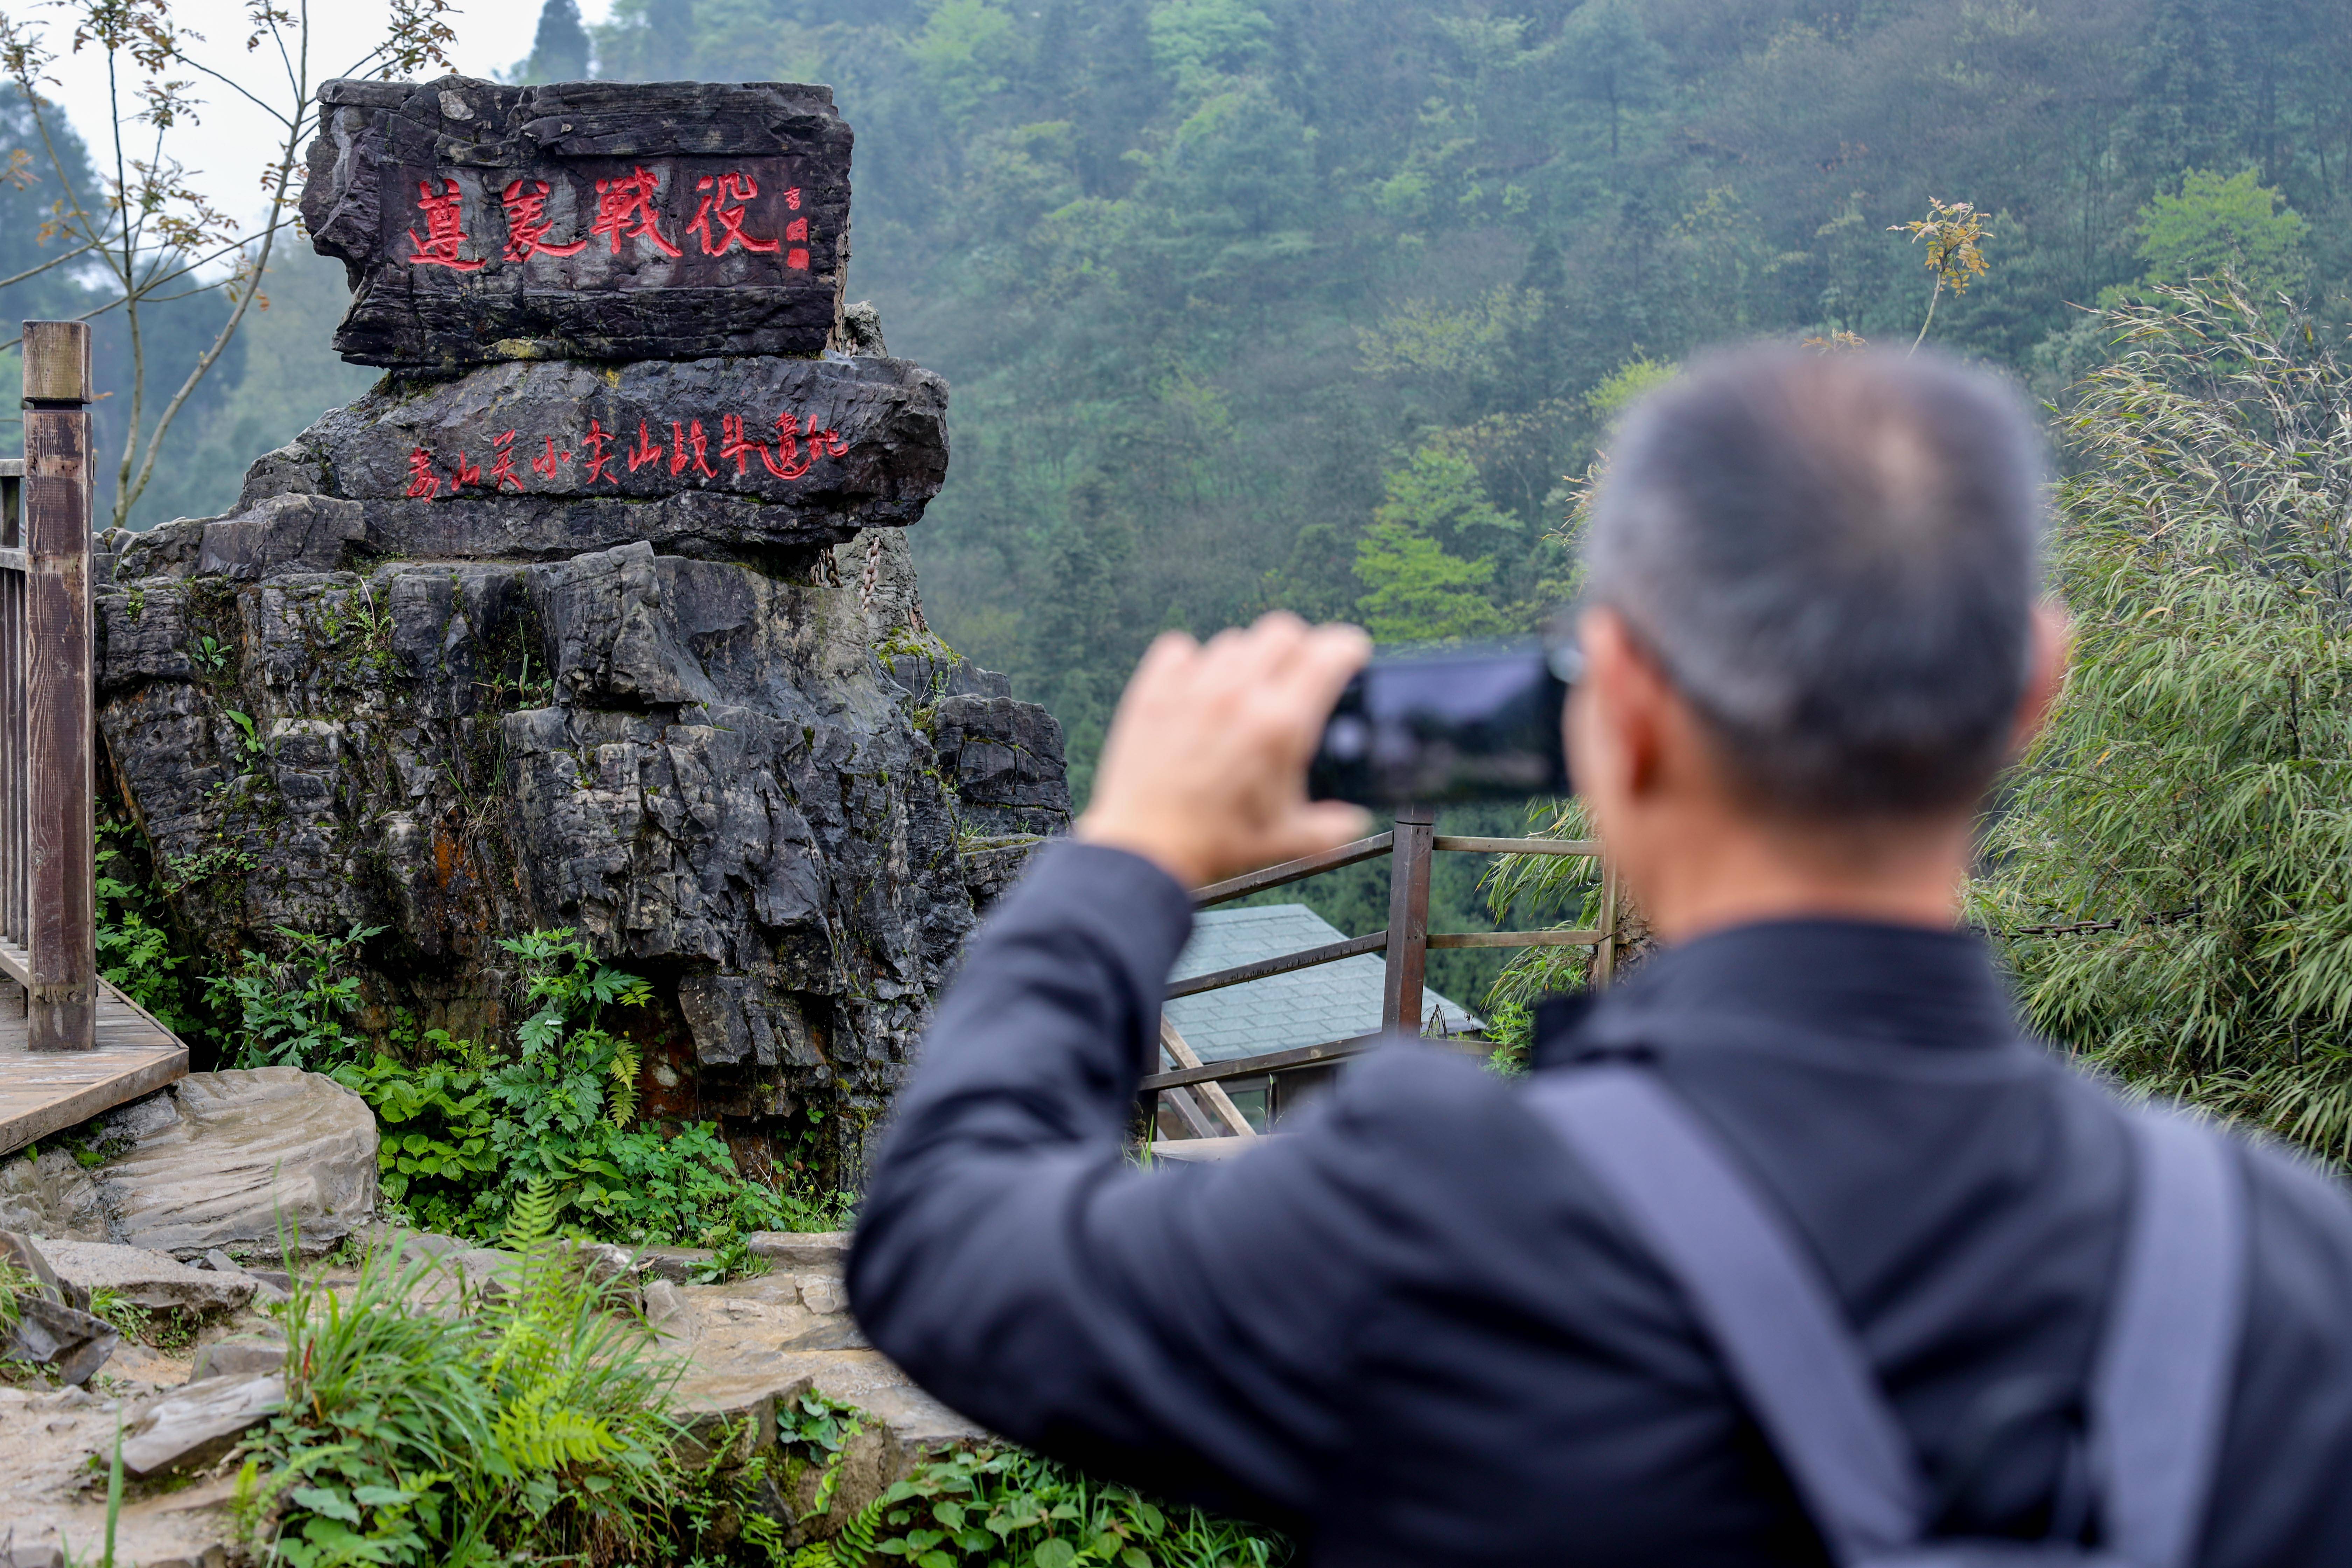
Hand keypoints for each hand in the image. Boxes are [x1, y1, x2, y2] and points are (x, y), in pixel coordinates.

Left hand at [1076, 613, 1373, 889]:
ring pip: (1234, 640)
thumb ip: (1331, 829)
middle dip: (1299, 646)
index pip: (1327, 653)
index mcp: (1280, 725)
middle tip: (1297, 672)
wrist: (1146, 849)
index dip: (1347, 647)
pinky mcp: (1153, 690)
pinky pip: (1180, 647)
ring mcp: (1193, 688)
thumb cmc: (1217, 843)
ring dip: (1247, 659)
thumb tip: (1352, 820)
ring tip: (1244, 690)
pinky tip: (1197, 689)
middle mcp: (1238, 694)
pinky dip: (1192, 661)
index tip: (1350, 654)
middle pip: (1282, 631)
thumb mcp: (1286, 839)